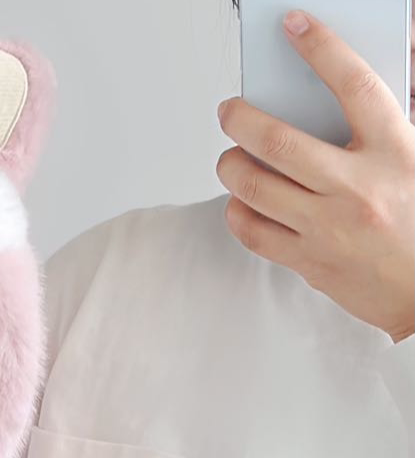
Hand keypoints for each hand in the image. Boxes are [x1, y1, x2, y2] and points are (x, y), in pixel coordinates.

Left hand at [217, 10, 415, 341]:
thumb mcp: (415, 158)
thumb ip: (384, 123)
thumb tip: (355, 82)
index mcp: (394, 151)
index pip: (354, 84)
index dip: (321, 48)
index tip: (294, 25)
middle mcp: (357, 187)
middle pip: (279, 142)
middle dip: (242, 119)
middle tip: (229, 110)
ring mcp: (328, 227)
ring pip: (256, 187)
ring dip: (231, 166)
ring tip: (228, 157)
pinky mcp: (307, 261)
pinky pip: (253, 232)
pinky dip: (237, 212)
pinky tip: (238, 201)